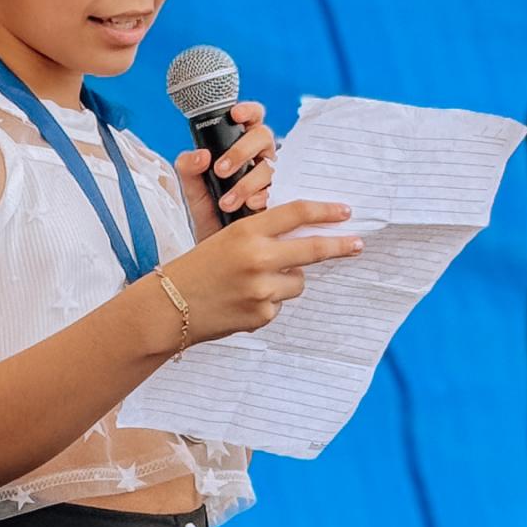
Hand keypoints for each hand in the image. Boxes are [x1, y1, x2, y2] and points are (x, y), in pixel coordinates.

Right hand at [167, 199, 361, 343]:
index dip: (325, 211)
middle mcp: (258, 258)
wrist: (169, 308)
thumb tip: (302, 235)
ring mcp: (262, 289)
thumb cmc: (195, 268)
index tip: (344, 211)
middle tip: (357, 244)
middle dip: (340, 245)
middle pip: (313, 249)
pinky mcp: (262, 314)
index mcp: (246, 232)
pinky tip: (242, 301)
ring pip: (298, 281)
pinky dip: (268, 302)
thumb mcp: (223, 238)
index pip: (296, 213)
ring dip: (287, 280)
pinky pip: (280, 304)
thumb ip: (261, 234)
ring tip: (253, 283)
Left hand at [175, 102, 277, 234]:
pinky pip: (279, 190)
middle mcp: (259, 157)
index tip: (234, 114)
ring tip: (225, 202)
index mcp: (240, 145)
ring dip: (246, 183)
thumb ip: (188, 167)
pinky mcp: (279, 198)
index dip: (247, 110)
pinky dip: (262, 197)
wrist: (216, 243)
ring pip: (269, 167)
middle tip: (221, 170)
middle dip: (241, 150)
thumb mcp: (192, 188)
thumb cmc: (208, 209)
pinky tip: (249, 206)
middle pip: (263, 136)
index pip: (251, 118)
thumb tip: (200, 155)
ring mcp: (271, 177)